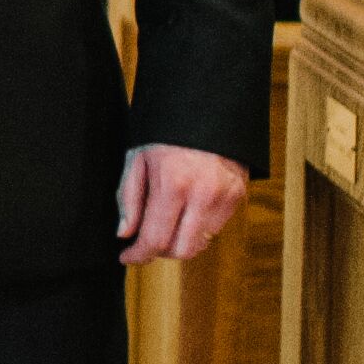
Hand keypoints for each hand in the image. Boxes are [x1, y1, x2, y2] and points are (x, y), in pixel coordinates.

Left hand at [117, 142, 247, 264]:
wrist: (208, 106)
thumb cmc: (167, 130)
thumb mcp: (138, 157)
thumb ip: (129, 198)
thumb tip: (125, 233)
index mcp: (174, 184)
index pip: (156, 240)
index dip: (138, 255)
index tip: (127, 257)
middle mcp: (203, 195)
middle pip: (182, 251)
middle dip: (161, 251)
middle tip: (147, 239)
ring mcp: (225, 197)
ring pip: (201, 243)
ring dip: (180, 240)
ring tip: (168, 218)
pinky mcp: (238, 195)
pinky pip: (216, 228)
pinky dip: (198, 228)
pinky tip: (187, 207)